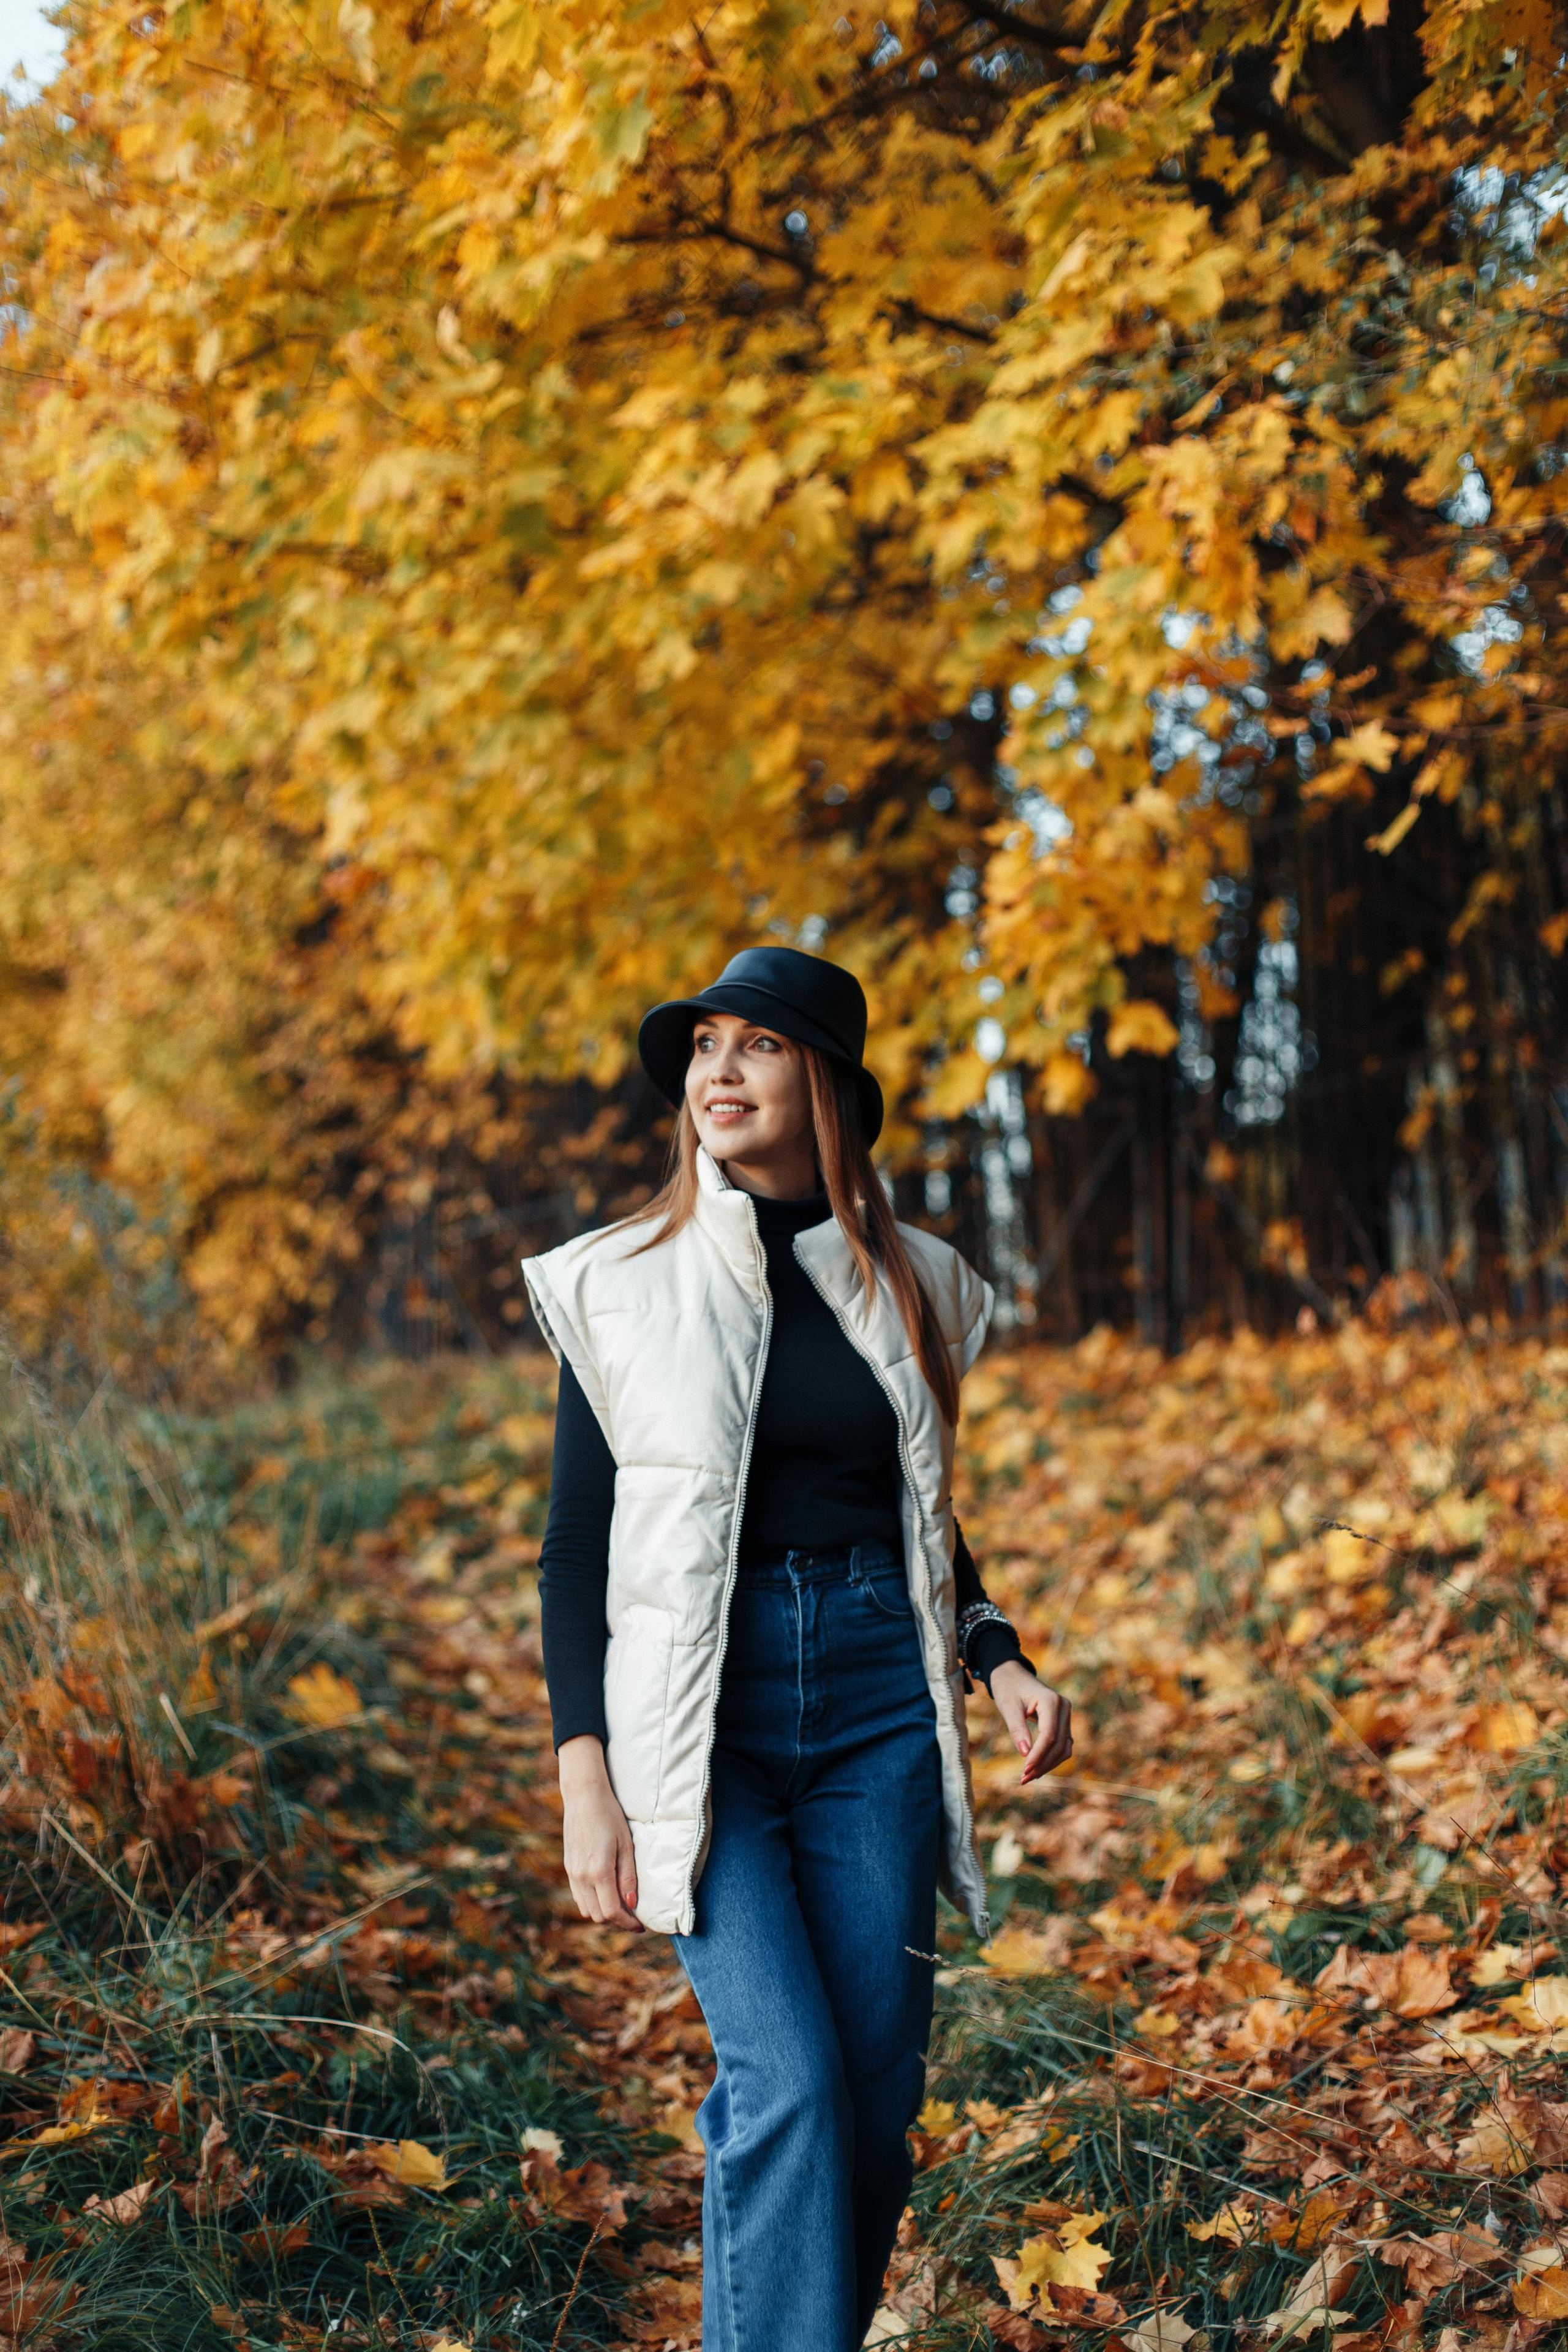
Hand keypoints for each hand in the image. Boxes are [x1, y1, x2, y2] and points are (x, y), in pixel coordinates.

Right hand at [558, 1735, 642, 1929]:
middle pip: (598, 1915)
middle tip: (633, 1916)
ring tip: (620, 1905)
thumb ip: (628, 1876)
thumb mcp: (626, 1845)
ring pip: (586, 1909)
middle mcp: (582, 1876)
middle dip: (617, 1920)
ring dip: (603, 1912)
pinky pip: (578, 1896)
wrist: (583, 1796)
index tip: (640, 1925)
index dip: (627, 1923)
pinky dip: (591, 1902)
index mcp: (599, 1872)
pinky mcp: (568, 1867)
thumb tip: (631, 1904)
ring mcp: (572, 1873)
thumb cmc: (609, 1816)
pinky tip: (604, 1893)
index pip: (612, 1912)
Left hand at [989, 1660, 1072, 1784]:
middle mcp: (1064, 1707)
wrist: (1013, 1676)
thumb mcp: (1008, 1707)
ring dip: (1048, 1765)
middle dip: (1041, 1764)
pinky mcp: (1063, 1723)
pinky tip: (1036, 1769)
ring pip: (1064, 1748)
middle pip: (1058, 1744)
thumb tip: (1025, 1754)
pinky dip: (1051, 1759)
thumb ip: (1017, 1729)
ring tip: (1028, 1777)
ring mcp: (1066, 1715)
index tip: (1024, 1771)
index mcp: (1052, 1700)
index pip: (1049, 1735)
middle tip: (1023, 1779)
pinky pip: (1062, 1745)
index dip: (1038, 1755)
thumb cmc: (1008, 1689)